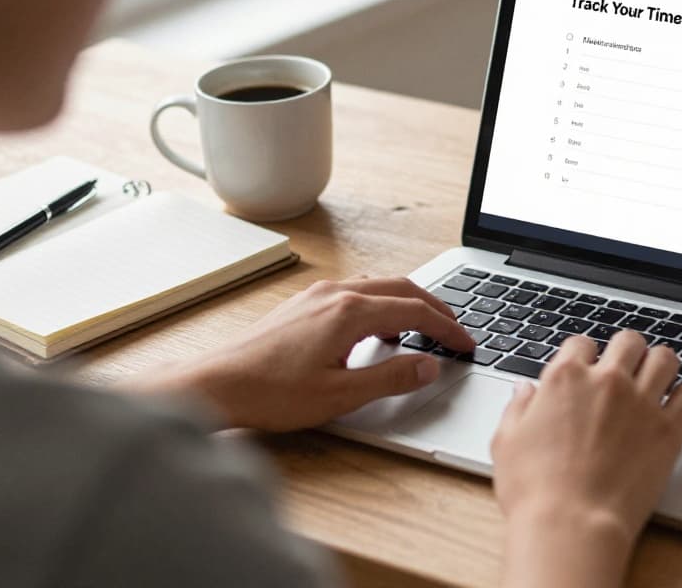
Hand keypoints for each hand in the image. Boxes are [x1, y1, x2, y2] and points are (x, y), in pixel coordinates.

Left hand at [127, 277, 472, 431]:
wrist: (214, 386)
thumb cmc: (269, 393)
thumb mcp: (341, 396)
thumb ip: (391, 378)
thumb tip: (429, 366)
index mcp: (349, 312)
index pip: (416, 310)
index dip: (448, 328)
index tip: (466, 344)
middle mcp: (335, 294)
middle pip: (402, 288)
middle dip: (436, 307)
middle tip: (456, 331)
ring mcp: (316, 296)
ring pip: (378, 286)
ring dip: (408, 302)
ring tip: (425, 328)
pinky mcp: (302, 305)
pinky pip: (355, 292)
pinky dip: (381, 304)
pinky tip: (378, 330)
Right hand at [492, 331, 681, 587]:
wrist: (572, 525)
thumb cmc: (536, 491)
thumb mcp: (507, 443)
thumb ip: (518, 408)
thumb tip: (524, 391)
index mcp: (565, 378)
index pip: (581, 343)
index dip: (584, 355)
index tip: (586, 368)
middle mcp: (607, 381)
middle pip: (628, 341)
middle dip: (626, 351)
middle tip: (625, 368)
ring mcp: (641, 402)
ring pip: (665, 358)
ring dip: (659, 365)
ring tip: (655, 379)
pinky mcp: (669, 429)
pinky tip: (676, 406)